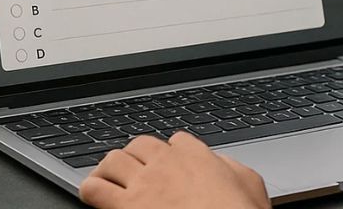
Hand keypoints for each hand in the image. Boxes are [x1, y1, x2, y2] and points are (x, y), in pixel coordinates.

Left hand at [80, 132, 269, 208]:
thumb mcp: (252, 187)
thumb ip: (233, 168)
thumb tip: (222, 163)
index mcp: (198, 156)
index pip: (176, 141)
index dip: (172, 154)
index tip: (171, 166)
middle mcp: (166, 164)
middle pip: (141, 144)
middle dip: (139, 156)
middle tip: (138, 171)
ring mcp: (142, 184)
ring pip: (114, 159)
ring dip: (112, 169)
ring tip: (113, 180)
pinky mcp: (124, 206)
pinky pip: (94, 187)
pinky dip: (91, 188)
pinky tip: (94, 195)